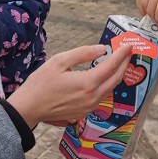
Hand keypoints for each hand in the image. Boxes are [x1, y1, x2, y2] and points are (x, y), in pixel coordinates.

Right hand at [7, 45, 131, 127]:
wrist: (29, 108)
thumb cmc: (41, 83)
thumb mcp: (59, 61)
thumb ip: (83, 53)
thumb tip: (102, 49)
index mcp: (88, 83)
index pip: (111, 66)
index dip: (121, 55)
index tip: (128, 46)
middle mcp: (93, 97)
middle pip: (115, 79)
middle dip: (123, 65)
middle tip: (127, 54)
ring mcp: (89, 107)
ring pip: (109, 89)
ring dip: (115, 76)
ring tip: (117, 64)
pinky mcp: (84, 113)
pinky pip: (100, 97)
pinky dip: (105, 85)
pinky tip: (102, 78)